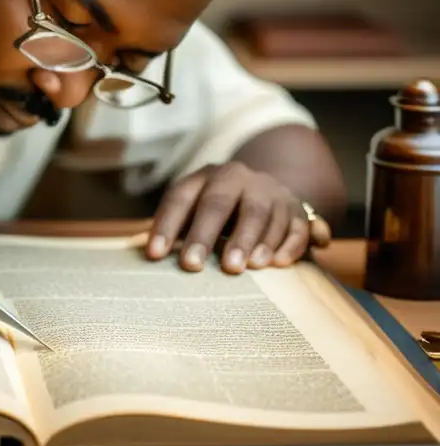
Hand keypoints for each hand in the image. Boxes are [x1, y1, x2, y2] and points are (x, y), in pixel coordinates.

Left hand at [145, 162, 331, 273]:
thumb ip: (176, 228)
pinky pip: (297, 224)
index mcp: (204, 177)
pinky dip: (289, 243)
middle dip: (205, 234)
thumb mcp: (194, 210)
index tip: (154, 255)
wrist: (264, 189)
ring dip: (250, 240)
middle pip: (219, 202)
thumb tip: (148, 254)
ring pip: (259, 211)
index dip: (166, 225)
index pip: (180, 197)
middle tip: (192, 266)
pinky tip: (278, 263)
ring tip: (243, 267)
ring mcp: (268, 190)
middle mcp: (236, 177)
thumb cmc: (216, 211)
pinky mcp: (296, 208)